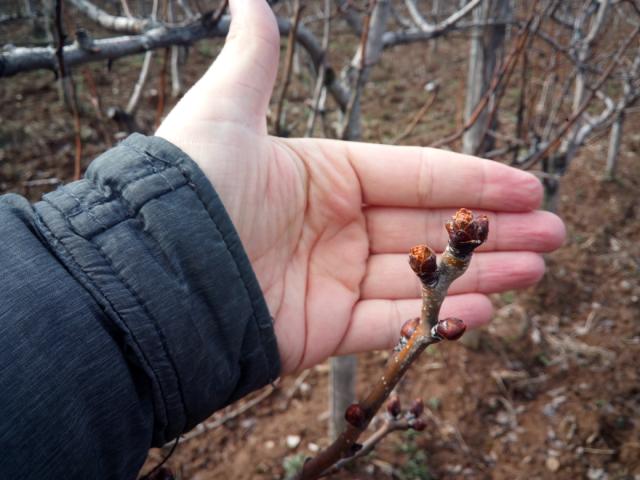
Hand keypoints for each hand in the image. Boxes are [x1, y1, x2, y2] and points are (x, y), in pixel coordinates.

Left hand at [156, 0, 564, 373]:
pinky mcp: (325, 331)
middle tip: (554, 232)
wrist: (153, 271)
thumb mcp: (225, 112)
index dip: (472, 179)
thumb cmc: (192, 188)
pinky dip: (439, 318)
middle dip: (495, 229)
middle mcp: (334, 229)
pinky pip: (393, 322)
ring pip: (422, 276)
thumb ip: (254, 60)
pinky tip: (487, 309)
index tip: (526, 184)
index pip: (414, 175)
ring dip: (484, 273)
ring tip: (539, 268)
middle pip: (429, 227)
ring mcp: (332, 281)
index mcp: (324, 177)